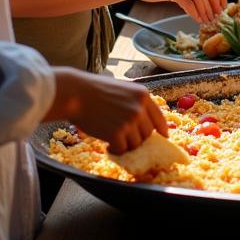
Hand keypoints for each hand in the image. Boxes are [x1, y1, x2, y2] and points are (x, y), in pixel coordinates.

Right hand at [48, 67, 167, 153]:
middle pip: (147, 133)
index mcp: (143, 95)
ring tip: (112, 138)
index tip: (163, 136)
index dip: (161, 129)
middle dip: (137, 137)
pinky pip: (122, 149)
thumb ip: (135, 103)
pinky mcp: (117, 133)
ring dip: (125, 144)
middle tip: (123, 136)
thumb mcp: (123, 89)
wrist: (77, 94)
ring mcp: (130, 121)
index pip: (159, 117)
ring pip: (136, 143)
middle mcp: (140, 108)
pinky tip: (107, 144)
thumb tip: (145, 123)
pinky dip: (115, 150)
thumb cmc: (95, 91)